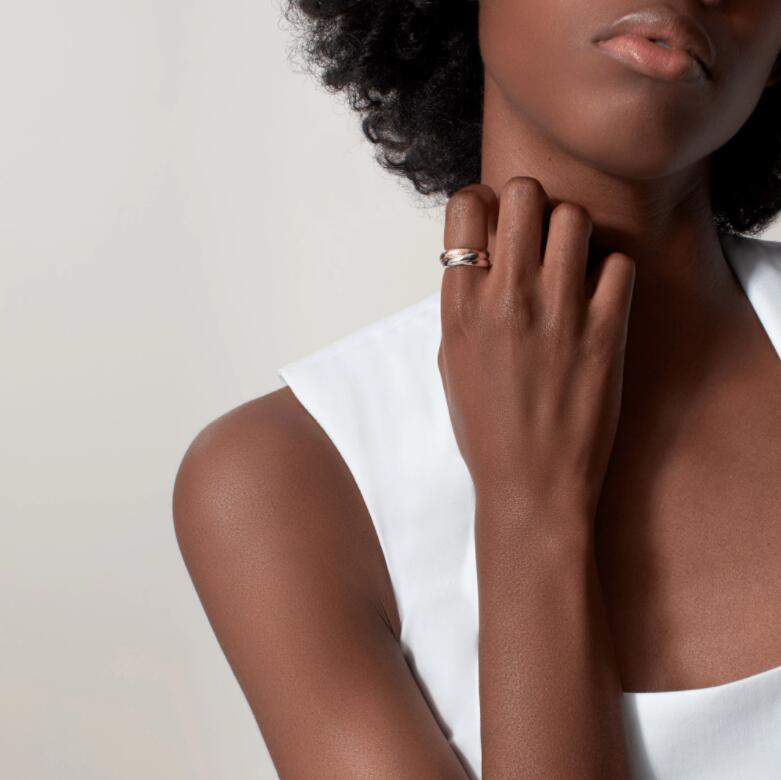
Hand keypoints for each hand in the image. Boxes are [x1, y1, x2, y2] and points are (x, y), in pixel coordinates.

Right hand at [437, 176, 635, 524]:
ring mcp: (558, 313)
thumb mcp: (452, 361)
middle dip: (529, 201)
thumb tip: (486, 259)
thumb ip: (465, 304)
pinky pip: (618, 264)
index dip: (481, 203)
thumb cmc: (486, 429)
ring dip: (572, 230)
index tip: (493, 221)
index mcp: (460, 306)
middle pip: (524, 193)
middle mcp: (506, 298)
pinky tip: (598, 297)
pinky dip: (610, 272)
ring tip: (570, 260)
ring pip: (574, 217)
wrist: (531, 485)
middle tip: (535, 229)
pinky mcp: (606, 332)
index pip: (466, 206)